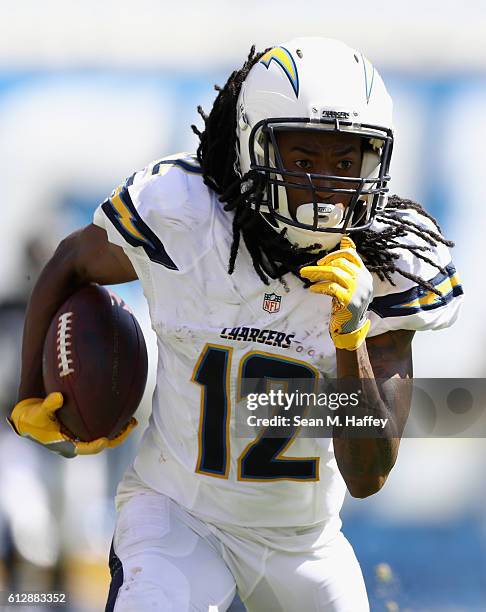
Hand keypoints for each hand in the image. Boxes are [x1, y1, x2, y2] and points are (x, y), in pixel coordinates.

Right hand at [7, 392, 136, 457]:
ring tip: (133, 420)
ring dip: (119, 430)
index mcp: (67, 444)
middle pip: (102, 443)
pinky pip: (100, 427)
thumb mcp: (37, 413)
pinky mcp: (83, 428)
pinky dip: (111, 421)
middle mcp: (77, 442)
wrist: (28, 419)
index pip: (86, 448)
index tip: (105, 441)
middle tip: (131, 425)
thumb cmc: (32, 418)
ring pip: (104, 436)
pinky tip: (122, 411)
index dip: (96, 446)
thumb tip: (58, 397)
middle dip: (118, 437)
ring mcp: (81, 436)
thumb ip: (48, 406)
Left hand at [300, 236, 372, 350]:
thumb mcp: (349, 282)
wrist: (351, 327)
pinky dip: (320, 287)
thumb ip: (347, 263)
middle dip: (321, 266)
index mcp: (364, 274)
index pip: (351, 255)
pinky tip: (312, 289)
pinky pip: (331, 288)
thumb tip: (346, 238)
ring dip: (317, 274)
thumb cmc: (347, 303)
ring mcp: (358, 291)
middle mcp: (363, 281)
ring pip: (334, 273)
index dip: (335, 254)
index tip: (321, 262)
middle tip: (306, 271)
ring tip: (305, 276)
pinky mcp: (349, 301)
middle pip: (340, 264)